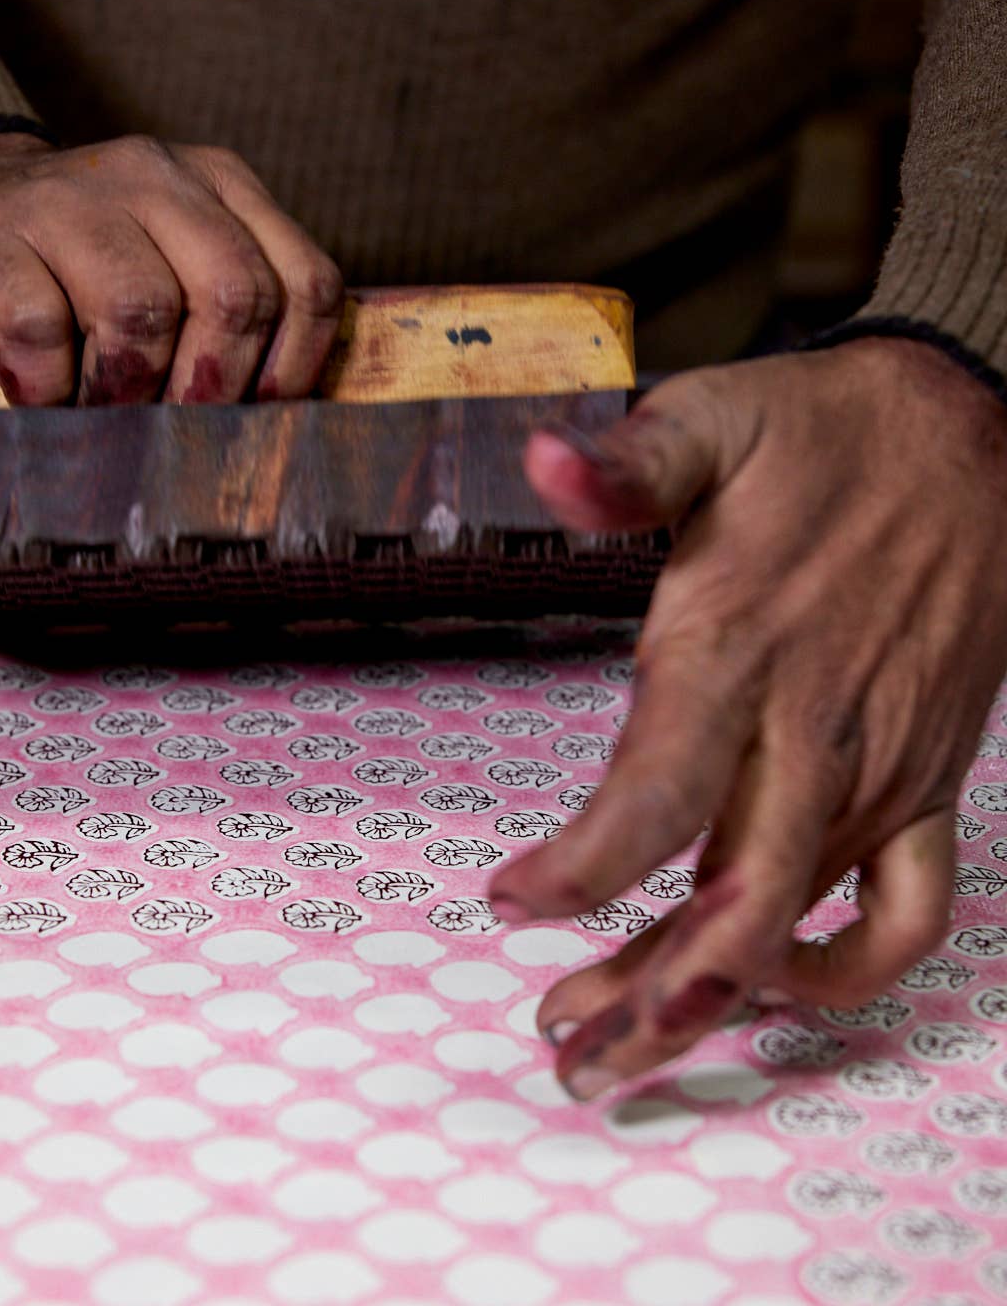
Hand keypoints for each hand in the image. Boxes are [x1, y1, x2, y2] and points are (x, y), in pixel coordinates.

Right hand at [0, 132, 343, 403]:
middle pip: (234, 296)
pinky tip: (45, 393)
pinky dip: (49, 387)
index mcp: (221, 184)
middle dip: (215, 386)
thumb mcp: (181, 261)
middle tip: (181, 426)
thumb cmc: (90, 266)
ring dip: (128, 390)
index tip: (263, 413)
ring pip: (140, 310)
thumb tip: (286, 420)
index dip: (295, 367)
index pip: (305, 282)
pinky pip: (41, 329)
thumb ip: (240, 311)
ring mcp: (69, 199)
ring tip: (107, 410)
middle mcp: (155, 176)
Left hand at [489, 336, 1006, 1099]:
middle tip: (560, 1043)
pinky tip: (786, 993)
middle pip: (729, 902)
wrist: (974, 438)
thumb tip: (534, 456)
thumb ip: (625, 466)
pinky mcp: (931, 781)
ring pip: (800, 923)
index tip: (508, 900)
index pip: (654, 796)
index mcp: (738, 651)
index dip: (580, 868)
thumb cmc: (822, 436)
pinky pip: (912, 910)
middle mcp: (812, 733)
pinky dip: (853, 972)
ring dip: (712, 997)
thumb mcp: (710, 421)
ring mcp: (881, 769)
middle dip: (639, 990)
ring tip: (623, 1048)